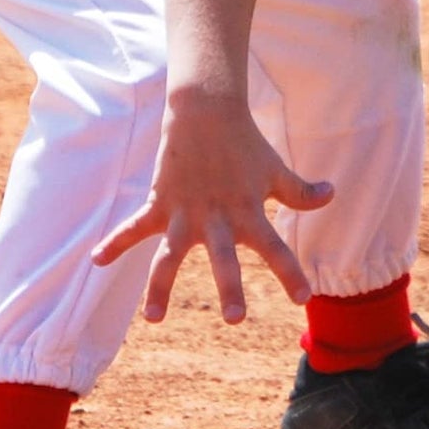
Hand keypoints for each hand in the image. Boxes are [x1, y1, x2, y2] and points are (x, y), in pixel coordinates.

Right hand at [90, 89, 333, 324]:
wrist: (206, 109)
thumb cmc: (245, 143)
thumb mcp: (275, 169)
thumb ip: (299, 191)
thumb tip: (332, 195)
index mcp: (249, 211)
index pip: (275, 248)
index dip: (290, 273)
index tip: (303, 298)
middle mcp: (217, 217)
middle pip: (224, 259)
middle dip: (228, 288)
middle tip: (235, 319)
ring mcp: (185, 212)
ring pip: (170, 255)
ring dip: (160, 286)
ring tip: (154, 317)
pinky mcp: (160, 203)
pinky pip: (134, 227)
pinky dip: (114, 243)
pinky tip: (96, 261)